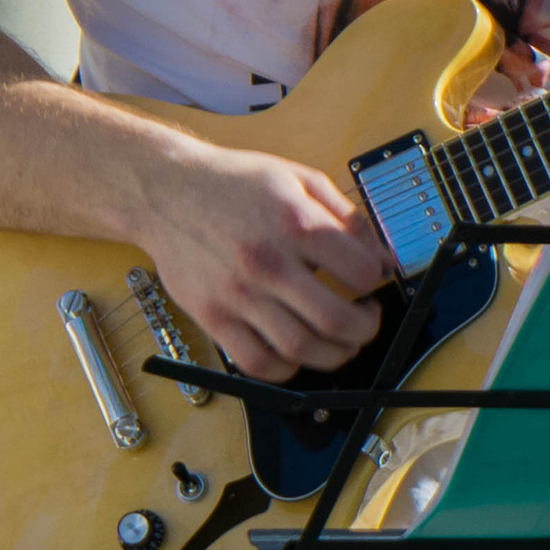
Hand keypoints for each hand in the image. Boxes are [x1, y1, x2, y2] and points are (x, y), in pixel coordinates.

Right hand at [138, 137, 393, 382]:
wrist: (165, 191)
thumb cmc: (233, 184)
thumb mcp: (298, 179)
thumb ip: (346, 217)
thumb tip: (383, 258)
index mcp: (294, 222)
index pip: (360, 272)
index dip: (377, 281)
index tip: (371, 282)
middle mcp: (267, 262)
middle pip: (335, 320)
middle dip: (364, 329)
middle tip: (365, 321)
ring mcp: (237, 294)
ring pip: (300, 349)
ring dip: (333, 354)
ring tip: (337, 341)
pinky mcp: (212, 316)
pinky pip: (256, 363)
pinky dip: (285, 370)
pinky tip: (294, 353)